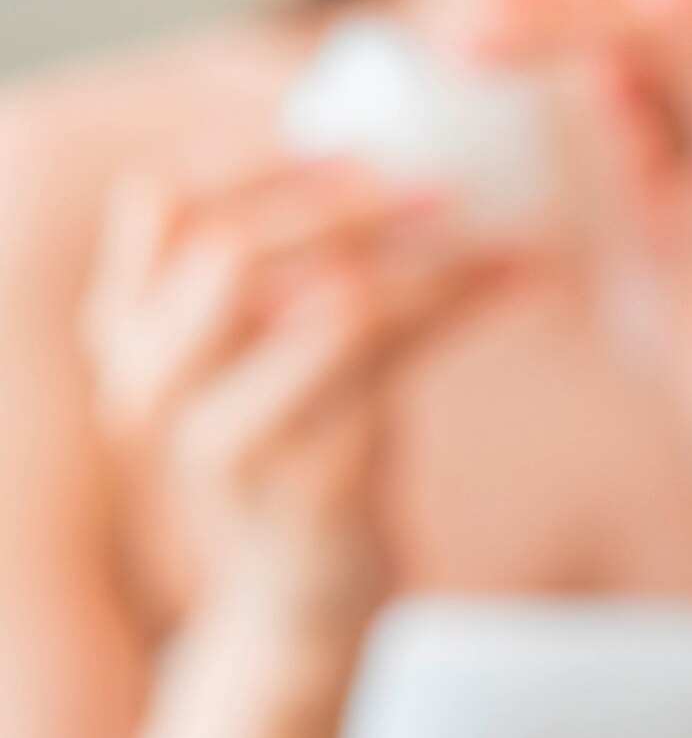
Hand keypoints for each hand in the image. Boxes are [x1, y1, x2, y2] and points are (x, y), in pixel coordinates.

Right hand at [82, 155, 517, 620]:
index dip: (256, 157)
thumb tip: (381, 151)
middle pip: (233, 246)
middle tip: (436, 176)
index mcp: (125, 333)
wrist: (300, 601)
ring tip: (497, 223)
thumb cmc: (300, 450)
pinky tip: (519, 276)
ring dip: (428, 255)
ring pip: (330, 305)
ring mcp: (223, 439)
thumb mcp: (264, 355)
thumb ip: (284, 271)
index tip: (350, 136)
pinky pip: (393, 368)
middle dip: (343, 197)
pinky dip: (462, 306)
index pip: (160, 203)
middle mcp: (150, 384)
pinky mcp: (307, 480)